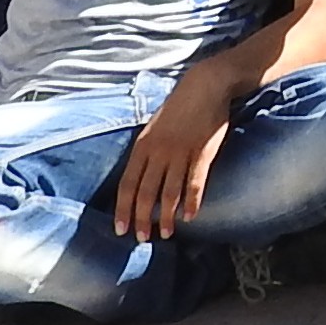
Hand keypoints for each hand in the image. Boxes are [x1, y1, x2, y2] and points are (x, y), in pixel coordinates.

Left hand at [113, 63, 238, 244]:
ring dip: (166, 216)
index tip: (120, 229)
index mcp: (143, 145)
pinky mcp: (202, 152)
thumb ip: (146, 151)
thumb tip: (139, 176)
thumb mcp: (153, 126)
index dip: (123, 209)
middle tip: (142, 238)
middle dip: (141, 219)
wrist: (205, 85)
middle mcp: (158, 152)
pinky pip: (194, 183)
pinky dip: (191, 202)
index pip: (127, 184)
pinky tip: (189, 216)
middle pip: (145, 193)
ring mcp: (180, 152)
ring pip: (169, 192)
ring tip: (165, 233)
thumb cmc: (179, 106)